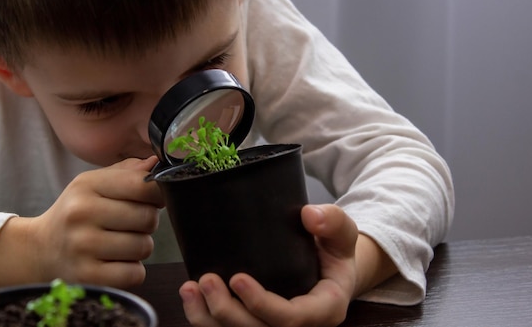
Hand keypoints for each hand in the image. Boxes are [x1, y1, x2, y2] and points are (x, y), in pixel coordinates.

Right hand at [0, 156, 163, 290]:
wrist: (41, 249)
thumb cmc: (77, 212)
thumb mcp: (94, 183)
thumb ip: (128, 172)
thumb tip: (157, 163)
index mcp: (87, 185)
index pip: (143, 185)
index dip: (157, 193)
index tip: (152, 199)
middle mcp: (82, 213)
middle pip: (148, 217)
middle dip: (148, 222)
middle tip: (130, 224)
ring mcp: (83, 246)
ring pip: (144, 247)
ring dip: (140, 247)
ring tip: (121, 243)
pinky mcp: (87, 276)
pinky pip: (135, 274)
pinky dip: (132, 271)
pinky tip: (116, 262)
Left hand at [178, 204, 358, 326]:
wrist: (330, 270)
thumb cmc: (333, 252)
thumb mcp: (342, 233)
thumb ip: (333, 221)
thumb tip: (310, 215)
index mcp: (324, 309)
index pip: (292, 319)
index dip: (261, 304)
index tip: (237, 278)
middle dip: (227, 313)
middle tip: (206, 281)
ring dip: (209, 319)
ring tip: (190, 289)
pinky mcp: (258, 324)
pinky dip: (205, 320)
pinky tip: (191, 298)